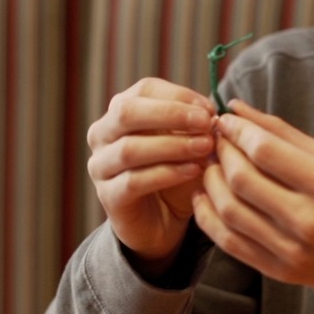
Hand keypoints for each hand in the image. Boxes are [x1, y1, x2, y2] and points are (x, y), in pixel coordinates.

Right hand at [86, 78, 216, 276]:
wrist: (162, 223)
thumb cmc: (176, 174)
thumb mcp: (188, 144)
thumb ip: (196, 127)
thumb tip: (212, 113)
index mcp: (121, 112)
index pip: (144, 89)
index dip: (179, 95)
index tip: (210, 108)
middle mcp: (103, 135)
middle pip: (128, 112)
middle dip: (171, 115)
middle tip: (206, 123)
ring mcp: (100, 166)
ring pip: (130, 148)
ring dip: (173, 146)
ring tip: (205, 147)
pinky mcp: (108, 196)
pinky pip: (134, 181)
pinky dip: (167, 173)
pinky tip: (193, 171)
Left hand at [192, 99, 313, 289]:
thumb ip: (283, 134)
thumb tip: (238, 108)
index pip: (265, 151)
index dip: (237, 131)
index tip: (227, 119)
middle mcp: (308, 220)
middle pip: (242, 180)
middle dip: (221, 152)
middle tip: (217, 139)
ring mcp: (291, 250)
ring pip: (229, 211)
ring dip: (211, 181)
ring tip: (212, 164)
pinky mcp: (279, 271)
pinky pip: (229, 242)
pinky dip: (209, 216)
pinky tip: (207, 195)